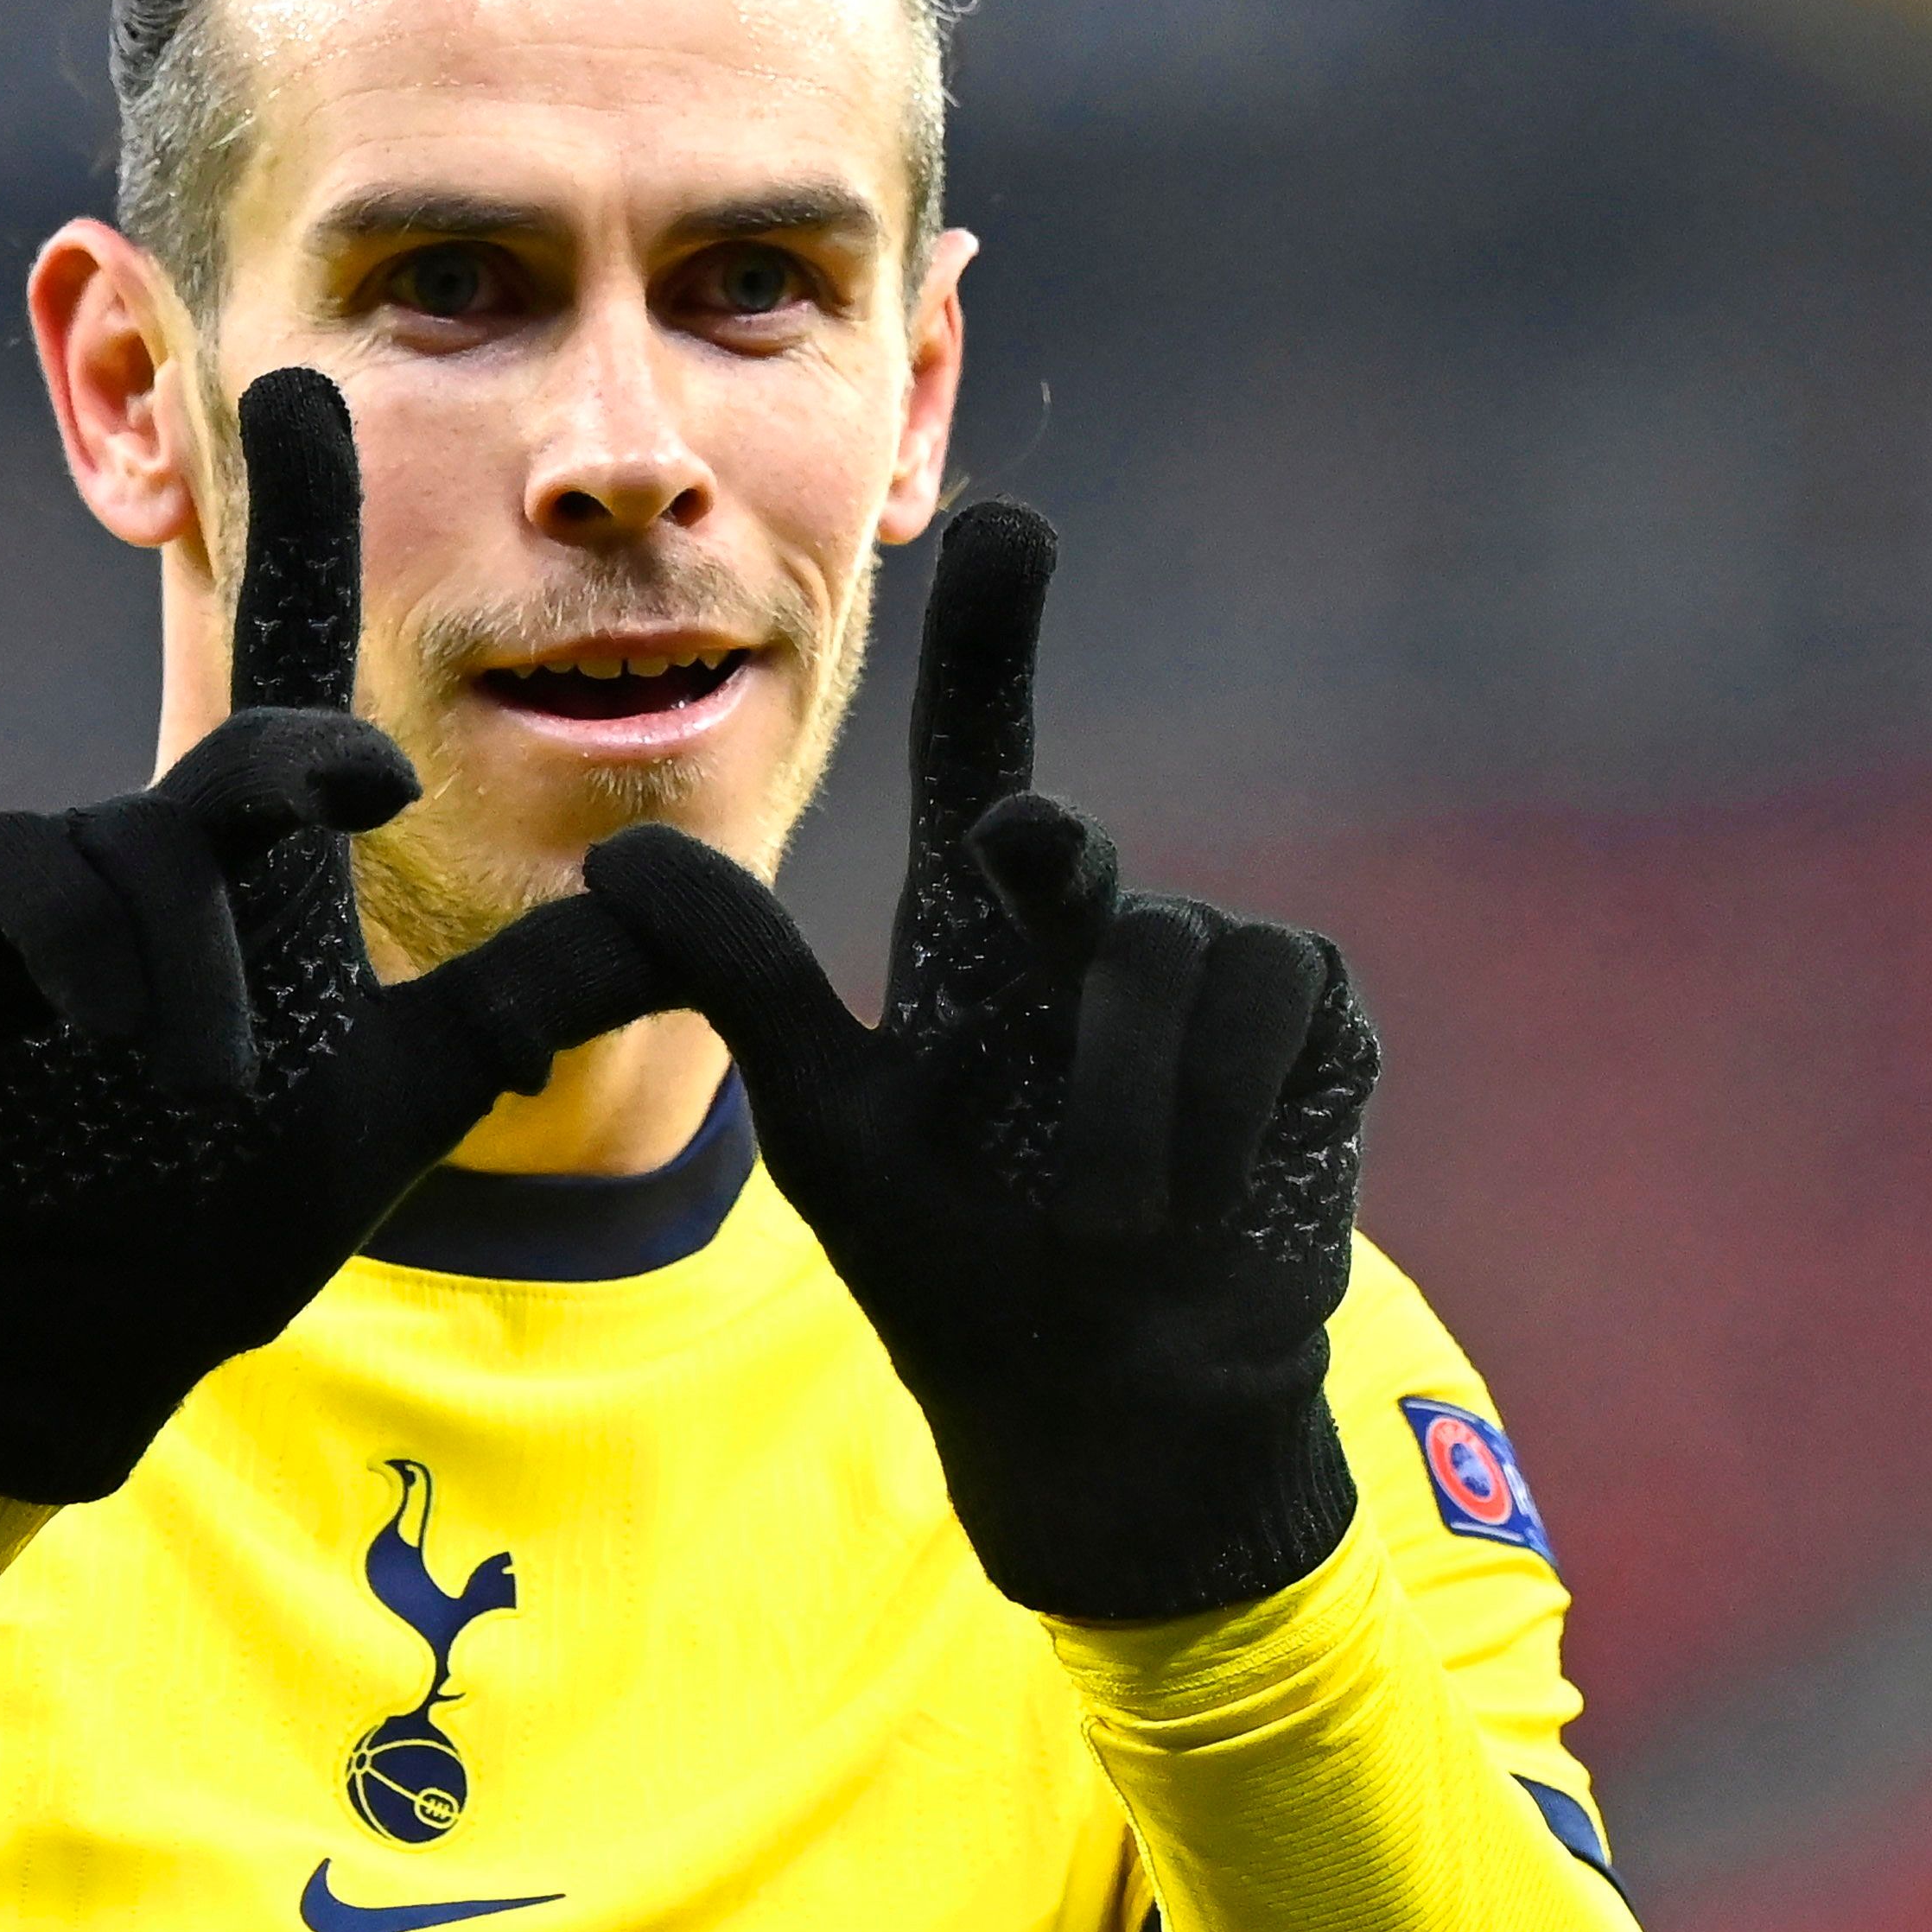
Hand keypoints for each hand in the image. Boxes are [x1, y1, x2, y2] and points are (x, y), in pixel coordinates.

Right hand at [0, 370, 660, 1501]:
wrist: (93, 1312)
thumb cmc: (236, 1184)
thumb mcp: (426, 1080)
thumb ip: (551, 986)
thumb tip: (696, 905)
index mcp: (262, 852)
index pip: (292, 654)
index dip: (301, 524)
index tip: (311, 383)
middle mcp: (160, 838)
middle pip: (237, 746)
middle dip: (286, 767)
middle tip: (358, 789)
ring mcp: (50, 882)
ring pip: (140, 841)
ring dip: (194, 968)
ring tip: (214, 1087)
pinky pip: (19, 882)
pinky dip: (85, 953)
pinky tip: (115, 1031)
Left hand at [582, 500, 1376, 1622]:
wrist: (1110, 1408)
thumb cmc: (963, 1271)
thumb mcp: (836, 1131)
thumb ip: (743, 985)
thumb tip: (616, 863)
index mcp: (973, 937)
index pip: (977, 754)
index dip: (989, 642)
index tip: (1007, 523)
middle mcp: (1091, 925)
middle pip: (1060, 846)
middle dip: (1044, 869)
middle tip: (1019, 865)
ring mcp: (1213, 966)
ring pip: (1167, 959)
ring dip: (1118, 1114)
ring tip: (1100, 1216)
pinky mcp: (1315, 1019)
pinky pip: (1276, 1007)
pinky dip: (1223, 1119)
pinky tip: (1206, 1193)